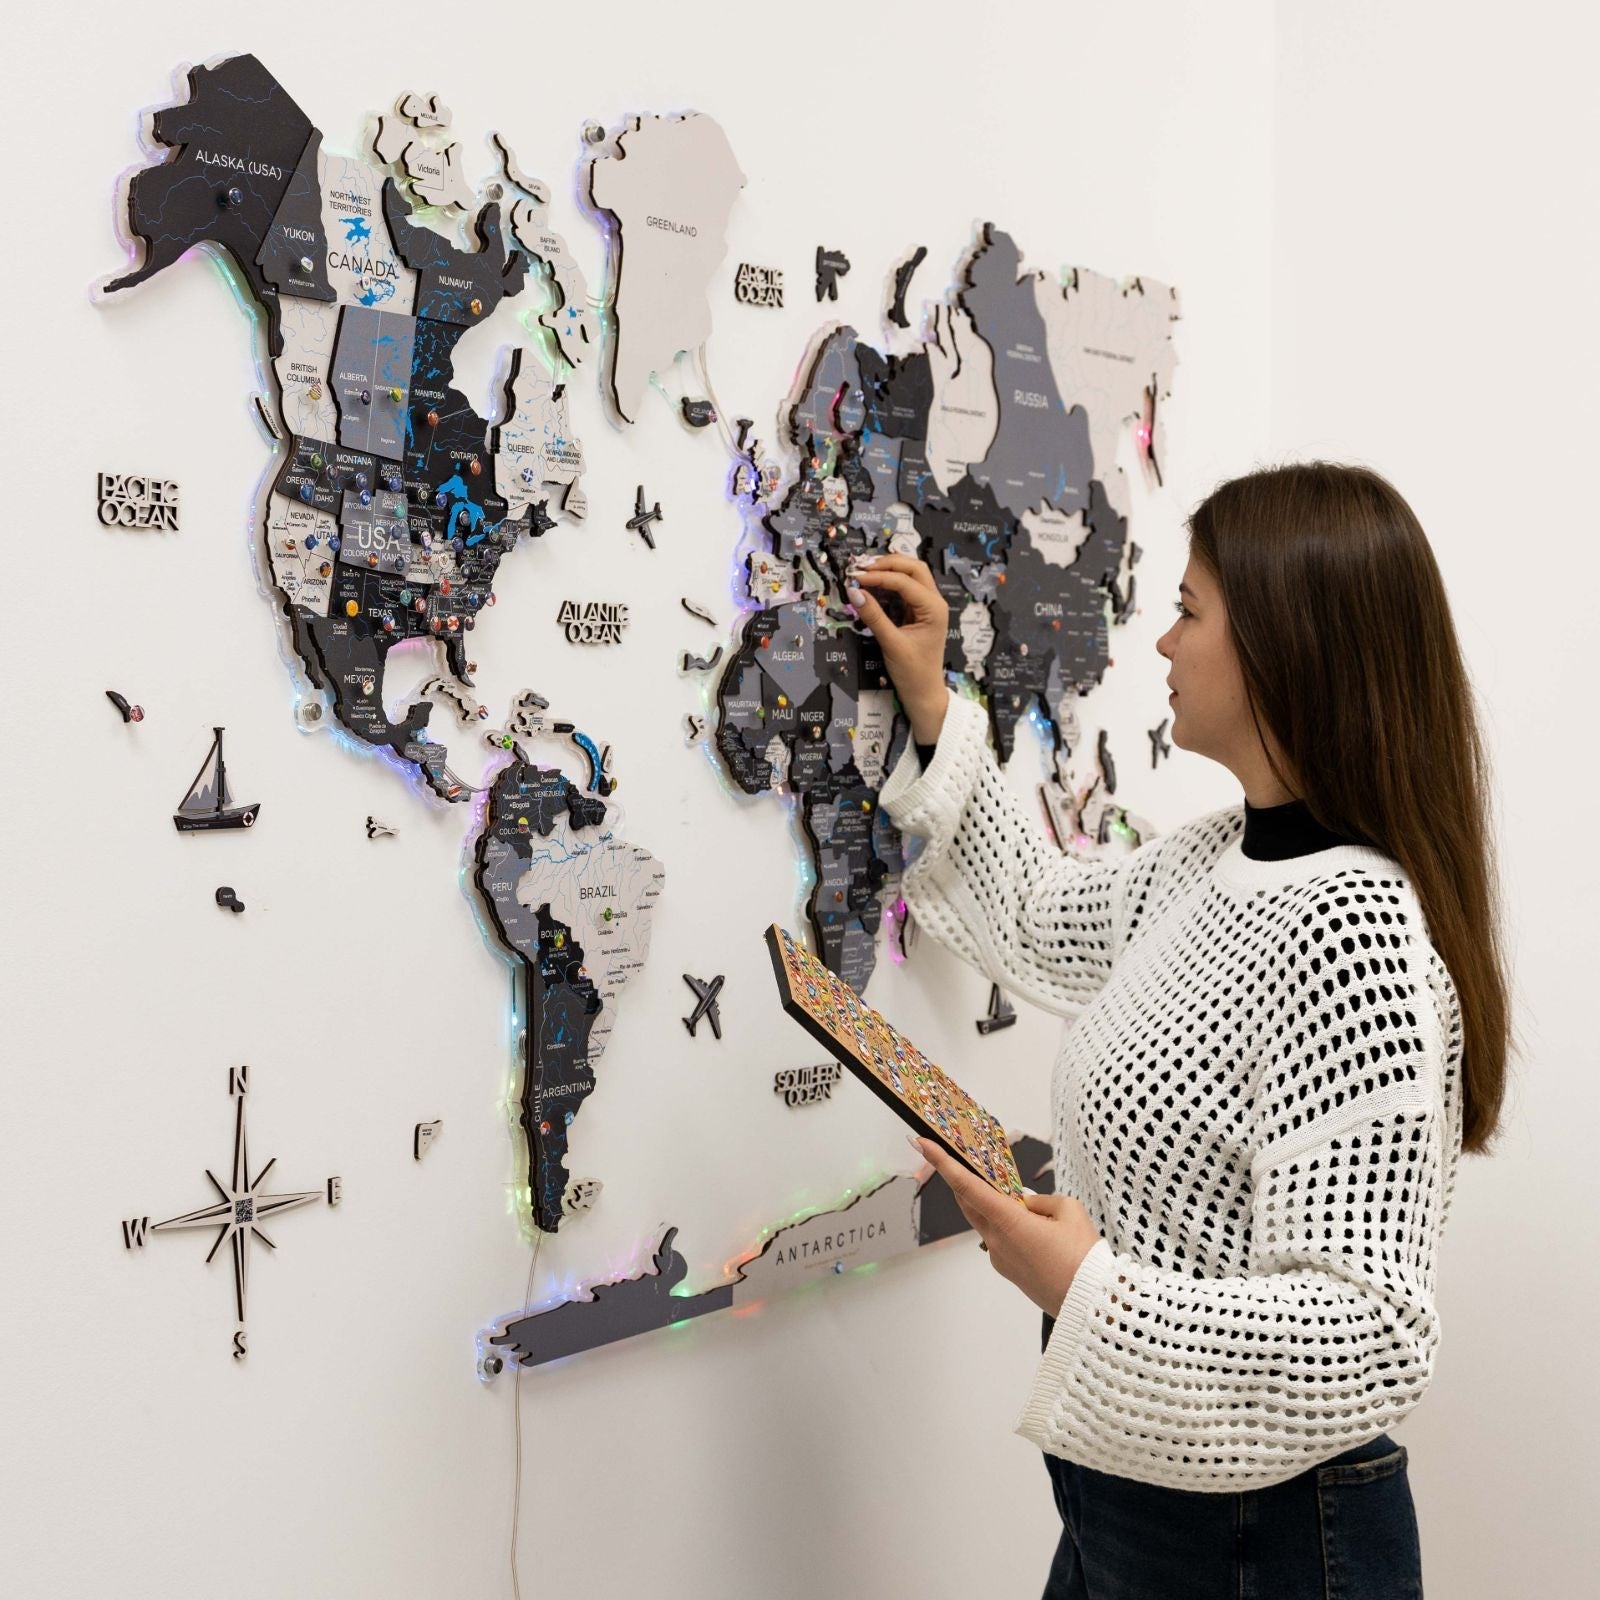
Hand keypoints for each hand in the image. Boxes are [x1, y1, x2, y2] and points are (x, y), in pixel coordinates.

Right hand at [846, 555, 949, 742]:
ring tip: (864, 572)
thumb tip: (854, 592)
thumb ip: (873, 616)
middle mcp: (934, 602)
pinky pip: (904, 589)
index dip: (879, 576)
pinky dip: (888, 583)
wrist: (923, 692)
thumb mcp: (891, 643)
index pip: (905, 581)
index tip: (856, 578)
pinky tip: (872, 584)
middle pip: (913, 568)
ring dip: (888, 570)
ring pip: (910, 575)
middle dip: (887, 564)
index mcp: (934, 608)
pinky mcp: (917, 611)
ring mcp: (927, 606)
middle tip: (861, 568)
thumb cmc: (913, 672)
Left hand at [908, 1134, 1102, 1315]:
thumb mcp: (1069, 1211)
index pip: (967, 1186)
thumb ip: (1043, 1200)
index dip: (943, 1162)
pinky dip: (1010, 1229)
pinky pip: (1001, 1241)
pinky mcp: (1008, 1272)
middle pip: (969, 1203)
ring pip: (988, 1223)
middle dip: (964, 1182)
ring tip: (1032, 1209)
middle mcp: (995, 1240)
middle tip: (966, 1162)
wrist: (1090, 1304)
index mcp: (1007, 1221)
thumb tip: (1026, 1205)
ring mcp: (999, 1259)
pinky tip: (1039, 1233)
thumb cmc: (1082, 1257)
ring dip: (997, 1208)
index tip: (921, 1144)